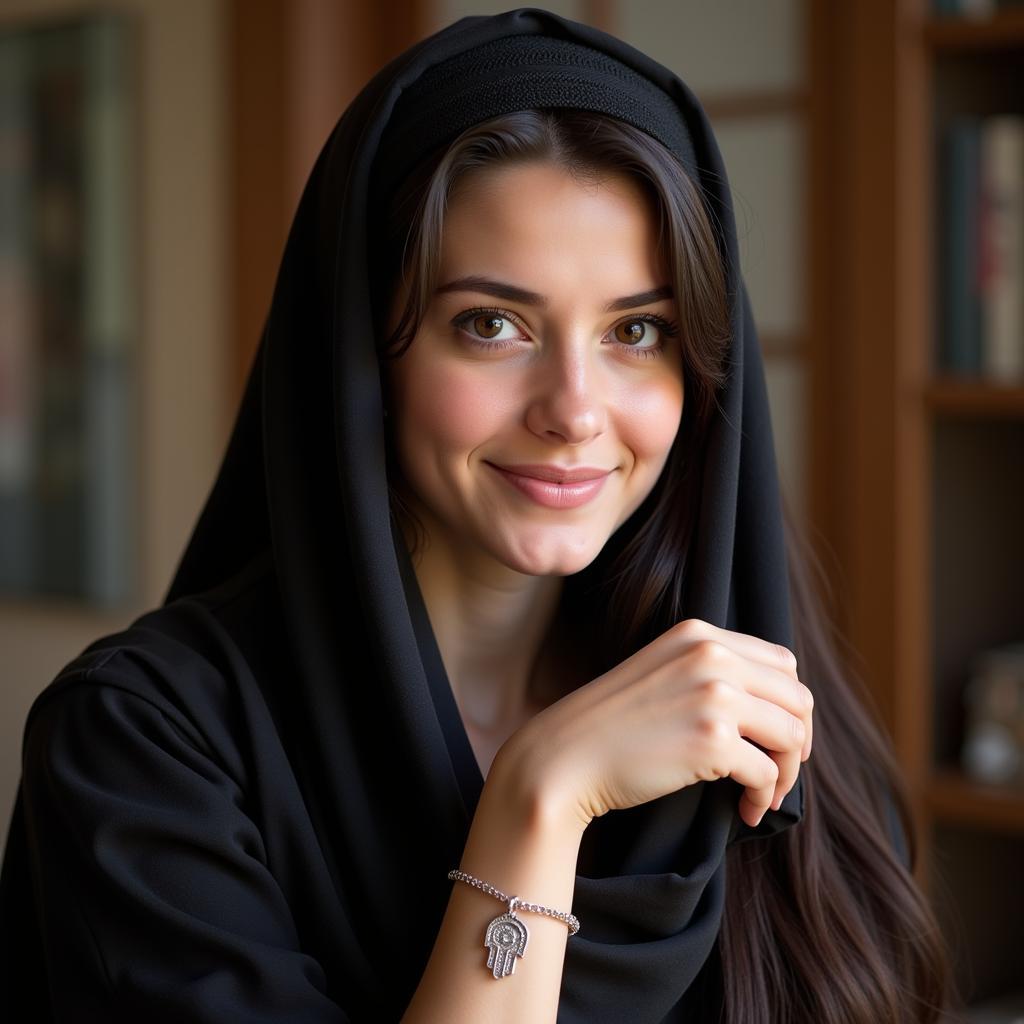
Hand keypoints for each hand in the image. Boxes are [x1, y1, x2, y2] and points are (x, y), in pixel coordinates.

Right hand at [502, 618, 812, 830]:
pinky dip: (764, 798)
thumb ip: (709, 671)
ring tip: (762, 796)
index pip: (781, 663)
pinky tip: (745, 812)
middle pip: (796, 697)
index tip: (779, 737)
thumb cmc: (612, 726)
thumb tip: (773, 706)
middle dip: (797, 740)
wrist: (566, 757)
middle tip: (780, 772)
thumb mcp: (663, 673)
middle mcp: (711, 655)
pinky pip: (767, 773)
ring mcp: (714, 695)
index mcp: (699, 635)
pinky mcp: (713, 740)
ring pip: (791, 735)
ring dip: (786, 774)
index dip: (790, 704)